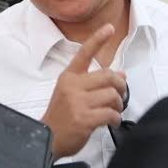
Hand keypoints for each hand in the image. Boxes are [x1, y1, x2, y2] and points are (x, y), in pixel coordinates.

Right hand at [42, 24, 126, 158]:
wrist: (46, 139)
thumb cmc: (60, 117)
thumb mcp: (72, 93)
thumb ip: (93, 82)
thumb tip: (120, 74)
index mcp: (69, 77)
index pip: (84, 53)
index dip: (98, 39)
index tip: (109, 28)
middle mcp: (73, 86)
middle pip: (108, 76)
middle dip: (121, 86)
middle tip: (121, 94)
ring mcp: (78, 102)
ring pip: (112, 95)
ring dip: (118, 104)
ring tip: (114, 110)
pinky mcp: (84, 119)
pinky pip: (110, 114)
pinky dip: (115, 118)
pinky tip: (111, 121)